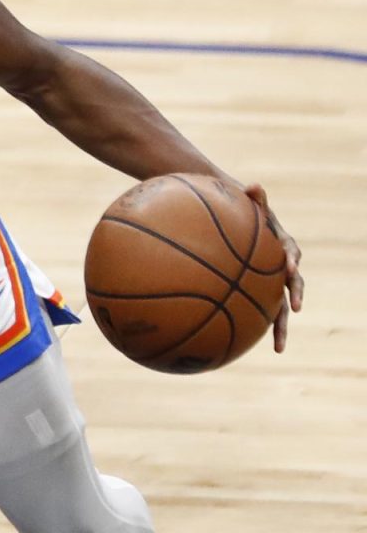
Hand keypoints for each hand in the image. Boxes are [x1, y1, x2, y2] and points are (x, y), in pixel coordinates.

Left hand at [242, 183, 303, 352]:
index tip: (291, 268)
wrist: (237, 223)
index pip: (291, 253)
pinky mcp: (258, 292)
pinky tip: (238, 343)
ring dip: (279, 327)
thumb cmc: (242, 213)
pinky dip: (253, 326)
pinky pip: (258, 310)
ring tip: (278, 348)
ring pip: (278, 306)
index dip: (292, 260)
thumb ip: (254, 198)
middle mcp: (281, 266)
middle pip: (293, 285)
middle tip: (294, 309)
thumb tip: (253, 185)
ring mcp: (271, 282)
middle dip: (295, 297)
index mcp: (281, 246)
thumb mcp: (249, 203)